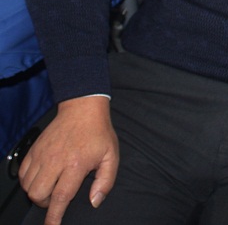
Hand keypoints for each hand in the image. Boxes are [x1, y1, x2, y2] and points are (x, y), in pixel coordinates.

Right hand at [19, 96, 118, 224]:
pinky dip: (29, 181)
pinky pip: (22, 174)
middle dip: (46, 203)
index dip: (54, 216)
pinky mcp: (34, 150)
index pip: (61, 197)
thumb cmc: (98, 132)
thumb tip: (95, 201)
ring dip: (38, 192)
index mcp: (76, 164)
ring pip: (28, 186)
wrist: (83, 108)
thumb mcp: (111, 156)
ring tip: (51, 186)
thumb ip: (105, 181)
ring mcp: (42, 154)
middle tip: (58, 196)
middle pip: (39, 195)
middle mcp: (56, 160)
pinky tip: (42, 177)